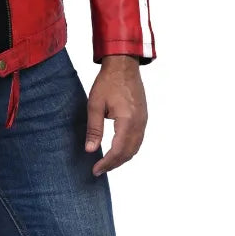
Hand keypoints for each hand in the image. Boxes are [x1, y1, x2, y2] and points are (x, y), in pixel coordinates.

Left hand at [85, 55, 147, 174]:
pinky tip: (118, 150)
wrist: (123, 65)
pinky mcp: (143, 117)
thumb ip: (94, 129)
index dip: (107, 163)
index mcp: (127, 121)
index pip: (118, 151)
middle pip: (128, 153)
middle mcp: (139, 124)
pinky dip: (128, 149)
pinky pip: (138, 140)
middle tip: (99, 169)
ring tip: (107, 163)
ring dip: (122, 158)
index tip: (95, 170)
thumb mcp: (95, 105)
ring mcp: (143, 121)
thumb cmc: (108, 82)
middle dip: (114, 164)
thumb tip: (90, 150)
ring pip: (135, 148)